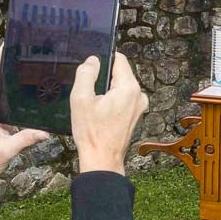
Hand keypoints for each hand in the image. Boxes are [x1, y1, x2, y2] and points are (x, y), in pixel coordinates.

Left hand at [0, 46, 50, 188]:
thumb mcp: (6, 150)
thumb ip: (25, 139)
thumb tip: (45, 132)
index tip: (3, 47)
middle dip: (4, 64)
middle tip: (18, 49)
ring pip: (0, 90)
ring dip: (8, 77)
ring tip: (23, 63)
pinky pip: (5, 101)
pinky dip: (13, 92)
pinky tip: (24, 87)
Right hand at [70, 53, 146, 175]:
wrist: (102, 160)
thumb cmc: (92, 134)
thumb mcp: (80, 99)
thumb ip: (86, 73)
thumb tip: (93, 60)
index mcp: (129, 87)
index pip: (119, 59)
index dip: (103, 60)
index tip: (91, 70)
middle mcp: (139, 95)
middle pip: (120, 72)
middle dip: (104, 78)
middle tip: (89, 92)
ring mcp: (139, 106)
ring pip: (120, 86)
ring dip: (107, 90)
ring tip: (94, 105)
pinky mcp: (135, 115)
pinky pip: (123, 98)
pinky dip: (112, 101)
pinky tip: (100, 113)